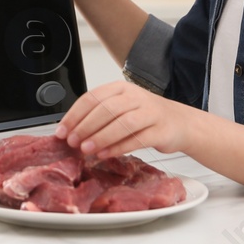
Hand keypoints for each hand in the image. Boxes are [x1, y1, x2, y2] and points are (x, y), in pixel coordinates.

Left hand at [55, 81, 195, 158]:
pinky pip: (137, 139)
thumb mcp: (121, 109)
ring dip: (101, 137)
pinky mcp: (161, 130)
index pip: (92, 97)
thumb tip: (70, 132)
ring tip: (86, 149)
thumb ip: (99, 116)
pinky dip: (119, 147)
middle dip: (85, 126)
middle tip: (72, 141)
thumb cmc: (145, 117)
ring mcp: (150, 112)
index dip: (75, 115)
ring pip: (122, 123)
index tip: (62, 131)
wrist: (180, 123)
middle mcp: (135, 97)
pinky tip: (105, 154)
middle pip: (106, 109)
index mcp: (121, 88)